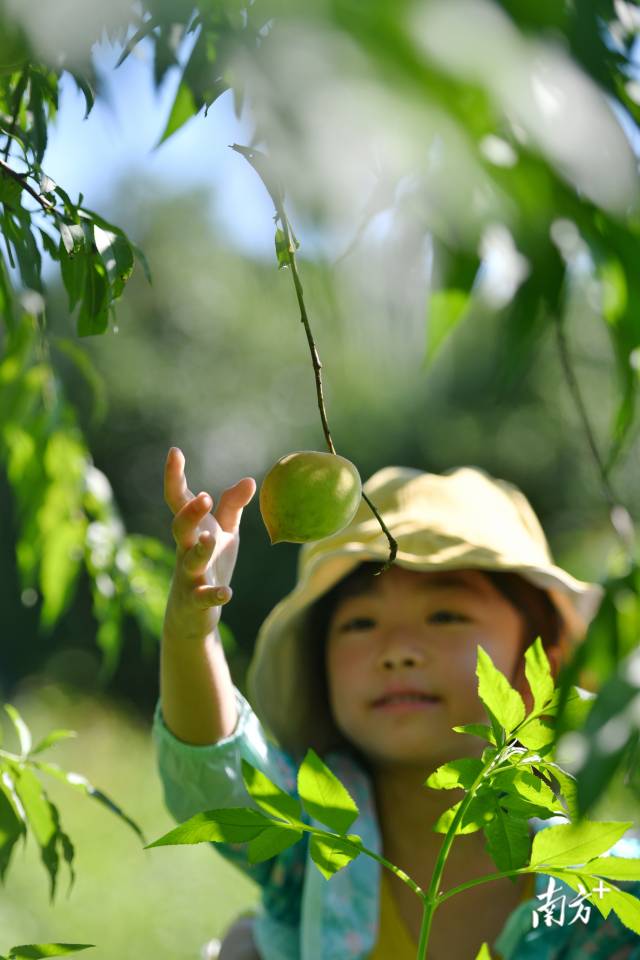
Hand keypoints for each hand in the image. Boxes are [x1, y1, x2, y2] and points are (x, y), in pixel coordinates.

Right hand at [163, 447, 255, 641]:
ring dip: (200, 550)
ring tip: (211, 539)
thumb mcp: (224, 533)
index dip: (174, 476)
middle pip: (180, 528)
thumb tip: (250, 480)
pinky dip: (214, 594)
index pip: (178, 500)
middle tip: (204, 498)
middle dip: (190, 513)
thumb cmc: (209, 563)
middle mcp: (186, 549)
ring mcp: (189, 576)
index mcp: (192, 530)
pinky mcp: (197, 601)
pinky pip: (203, 597)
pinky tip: (227, 592)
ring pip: (190, 561)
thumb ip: (232, 507)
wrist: (192, 614)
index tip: (174, 451)